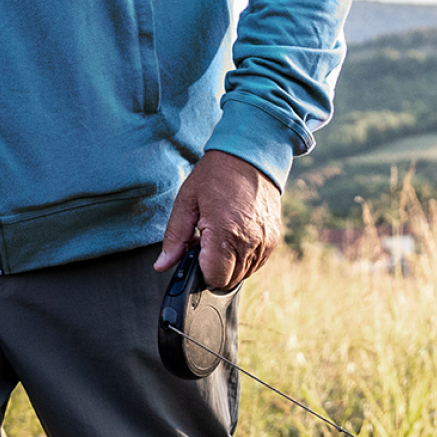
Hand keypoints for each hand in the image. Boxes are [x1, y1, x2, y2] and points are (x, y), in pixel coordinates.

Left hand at [155, 152, 282, 290]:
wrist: (250, 156)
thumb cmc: (216, 175)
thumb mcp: (186, 203)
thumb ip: (174, 239)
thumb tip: (162, 265)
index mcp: (225, 233)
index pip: (214, 278)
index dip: (200, 273)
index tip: (194, 259)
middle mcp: (248, 241)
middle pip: (229, 280)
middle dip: (214, 270)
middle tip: (205, 246)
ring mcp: (264, 241)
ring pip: (244, 274)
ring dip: (229, 265)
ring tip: (220, 238)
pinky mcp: (273, 238)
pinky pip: (257, 263)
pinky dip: (244, 258)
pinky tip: (234, 238)